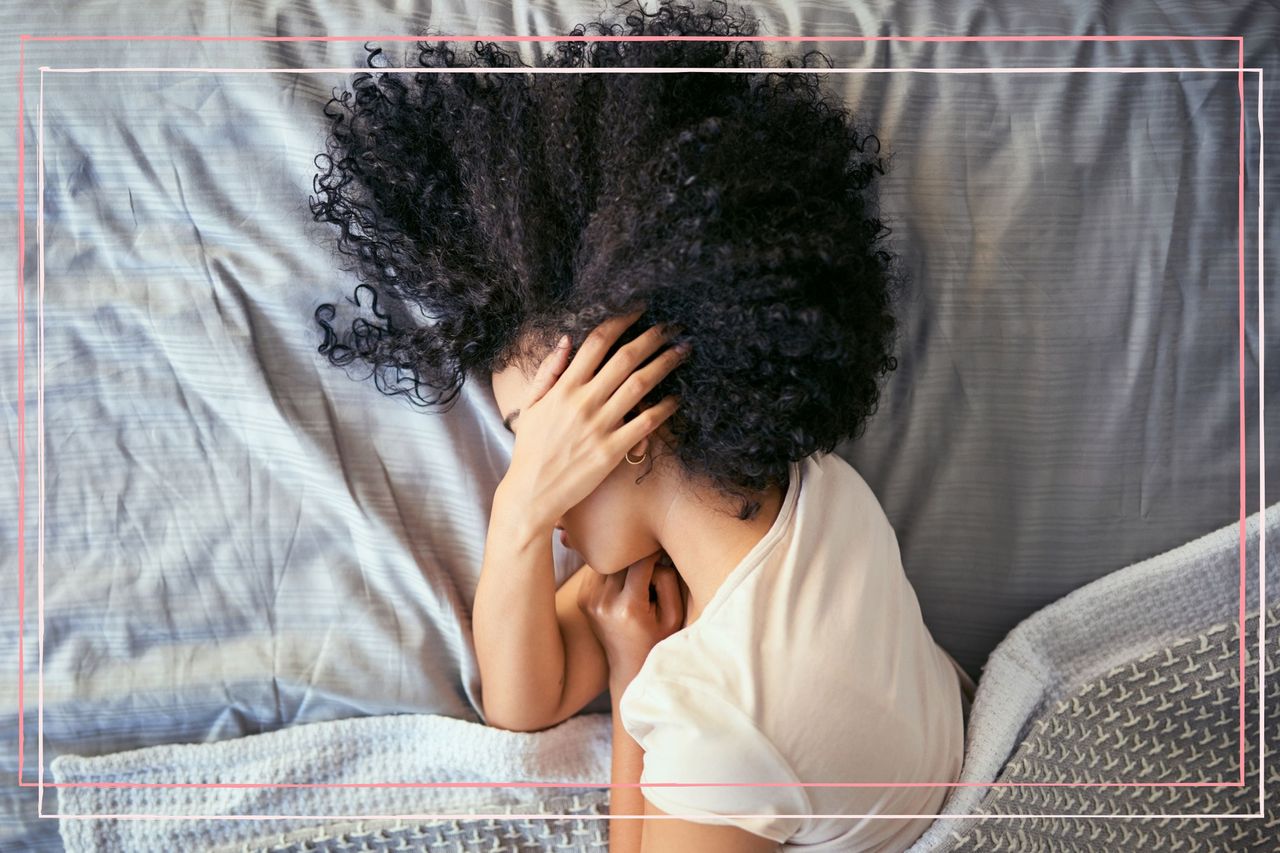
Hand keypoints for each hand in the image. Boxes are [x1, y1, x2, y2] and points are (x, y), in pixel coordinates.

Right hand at [498, 307, 689, 531]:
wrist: (532, 493)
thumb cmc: (530, 449)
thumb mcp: (531, 405)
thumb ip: (548, 371)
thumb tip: (567, 339)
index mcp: (563, 388)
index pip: (596, 343)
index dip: (620, 321)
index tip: (638, 310)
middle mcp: (583, 402)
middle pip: (625, 358)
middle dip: (652, 337)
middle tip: (671, 325)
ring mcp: (599, 426)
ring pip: (640, 385)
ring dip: (665, 364)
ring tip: (682, 350)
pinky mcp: (612, 450)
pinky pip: (645, 423)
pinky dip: (664, 408)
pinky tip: (676, 397)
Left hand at [577, 550, 684, 683]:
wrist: (630, 665)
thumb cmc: (657, 639)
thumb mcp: (674, 614)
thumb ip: (667, 581)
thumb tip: (653, 556)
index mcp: (628, 608)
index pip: (641, 563)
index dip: (654, 554)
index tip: (662, 553)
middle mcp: (604, 603)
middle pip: (622, 560)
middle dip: (638, 560)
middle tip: (651, 570)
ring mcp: (589, 600)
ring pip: (608, 562)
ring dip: (623, 564)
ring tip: (637, 579)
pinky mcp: (583, 598)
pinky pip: (598, 570)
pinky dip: (611, 571)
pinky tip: (623, 584)